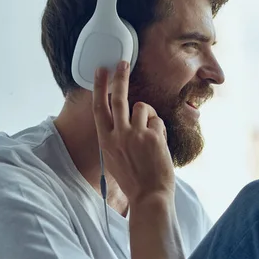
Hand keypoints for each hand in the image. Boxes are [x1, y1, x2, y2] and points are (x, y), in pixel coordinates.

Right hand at [92, 61, 174, 203]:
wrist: (149, 196)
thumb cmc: (134, 179)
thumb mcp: (115, 157)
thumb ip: (116, 137)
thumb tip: (124, 118)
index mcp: (105, 141)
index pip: (99, 108)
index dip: (99, 87)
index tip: (100, 71)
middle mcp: (117, 135)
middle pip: (118, 98)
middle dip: (120, 77)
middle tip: (123, 63)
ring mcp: (134, 134)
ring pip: (142, 107)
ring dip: (148, 117)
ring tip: (150, 137)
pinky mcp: (151, 136)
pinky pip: (157, 121)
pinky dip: (159, 130)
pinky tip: (158, 146)